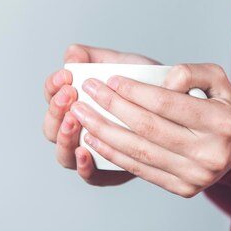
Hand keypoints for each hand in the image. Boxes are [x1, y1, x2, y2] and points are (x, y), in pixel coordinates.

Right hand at [42, 43, 160, 185]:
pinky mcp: (109, 172)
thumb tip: (72, 55)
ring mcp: (91, 152)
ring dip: (64, 136)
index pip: (52, 97)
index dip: (52, 87)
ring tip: (73, 120)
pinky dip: (83, 165)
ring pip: (64, 153)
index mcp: (76, 102)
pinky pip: (90, 176)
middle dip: (56, 111)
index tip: (65, 76)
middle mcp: (78, 130)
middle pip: (51, 127)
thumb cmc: (146, 84)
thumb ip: (96, 57)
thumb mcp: (122, 64)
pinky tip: (84, 152)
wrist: (179, 105)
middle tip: (69, 95)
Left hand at [68, 63, 230, 196]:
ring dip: (104, 132)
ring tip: (81, 115)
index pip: (166, 103)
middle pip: (148, 128)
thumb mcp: (216, 78)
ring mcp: (196, 175)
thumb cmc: (219, 106)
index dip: (133, 91)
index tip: (109, 80)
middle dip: (112, 108)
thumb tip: (163, 82)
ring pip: (139, 151)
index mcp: (221, 121)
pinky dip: (113, 154)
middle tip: (88, 92)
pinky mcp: (183, 189)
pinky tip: (93, 139)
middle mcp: (210, 152)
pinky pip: (140, 170)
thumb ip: (190, 72)